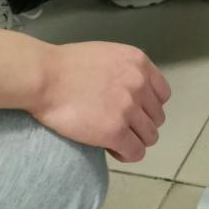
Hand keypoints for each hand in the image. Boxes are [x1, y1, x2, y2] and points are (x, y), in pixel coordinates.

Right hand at [31, 41, 170, 160]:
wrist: (46, 77)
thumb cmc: (68, 65)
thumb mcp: (107, 54)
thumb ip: (125, 70)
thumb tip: (131, 91)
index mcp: (139, 62)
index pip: (162, 94)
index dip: (148, 106)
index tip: (133, 111)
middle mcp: (139, 83)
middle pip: (157, 117)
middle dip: (140, 124)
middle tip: (119, 125)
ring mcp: (129, 108)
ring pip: (150, 137)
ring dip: (134, 140)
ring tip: (114, 138)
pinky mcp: (115, 131)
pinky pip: (135, 152)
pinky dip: (125, 154)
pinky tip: (111, 148)